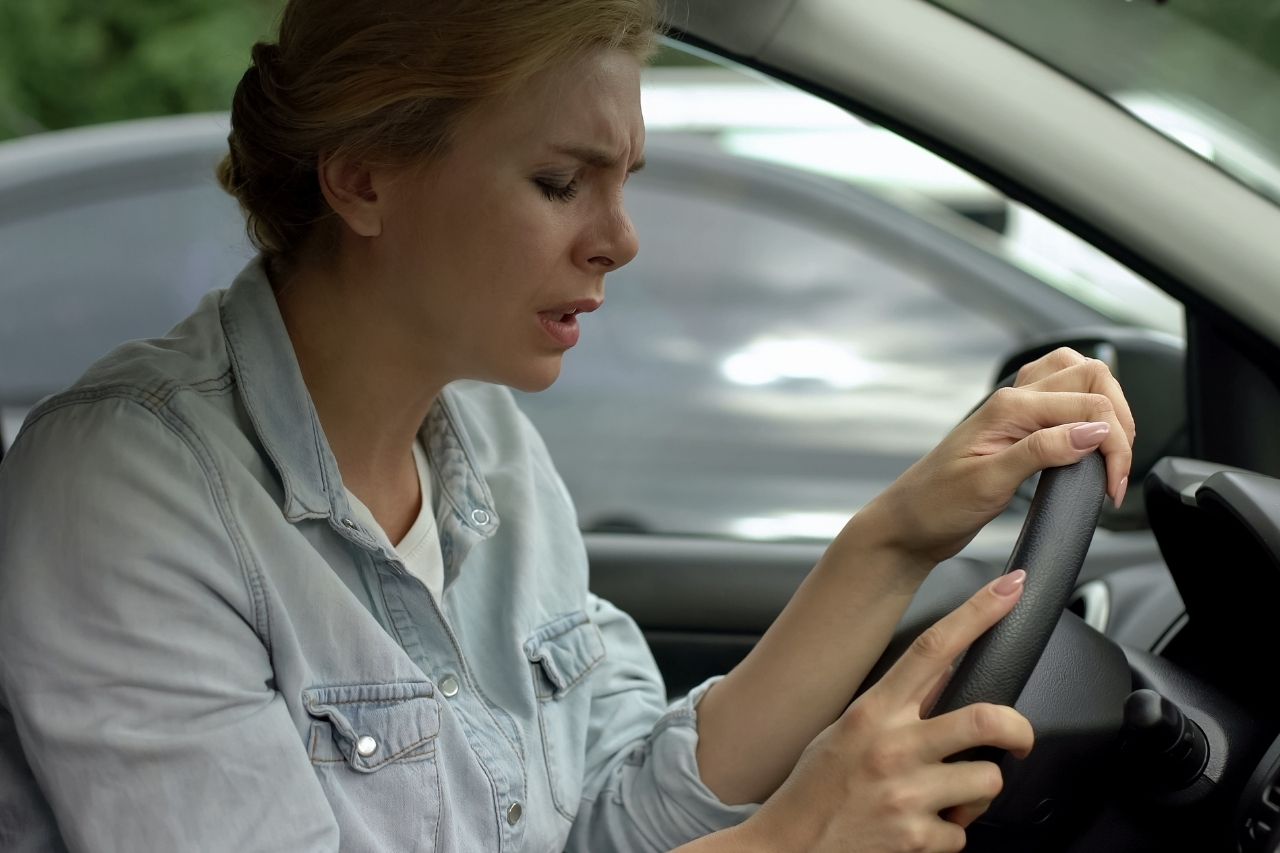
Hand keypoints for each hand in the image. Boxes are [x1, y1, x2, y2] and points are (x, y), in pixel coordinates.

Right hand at [734, 572, 1033, 852]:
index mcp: (873, 712)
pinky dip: (948, 836)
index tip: (1011, 589)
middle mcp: (892, 747)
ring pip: (987, 781)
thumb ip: (894, 704)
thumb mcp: (845, 730)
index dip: (977, 613)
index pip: (933, 648)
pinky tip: (919, 831)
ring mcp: (906, 793)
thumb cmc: (813, 789)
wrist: (787, 849)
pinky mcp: (915, 838)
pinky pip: (963, 833)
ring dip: (976, 796)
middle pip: (986, 718)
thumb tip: (941, 671)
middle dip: (1018, 730)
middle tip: (1018, 739)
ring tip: (945, 800)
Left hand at [862, 347, 1135, 565]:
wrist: (909, 523)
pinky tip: (1089, 441)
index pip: (1089, 405)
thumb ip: (1041, 452)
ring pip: (1079, 378)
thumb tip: (1093, 431)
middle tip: (1118, 470)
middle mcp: (1014, 400)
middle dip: (1120, 420)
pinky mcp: (1019, 427)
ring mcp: (1016, 411)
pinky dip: (1088, 412)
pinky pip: (1062, 398)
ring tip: (1112, 453)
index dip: (1114, 445)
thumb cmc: (936, 505)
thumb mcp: (989, 482)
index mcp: (1008, 408)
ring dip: (1108, 407)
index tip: (1114, 486)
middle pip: (1093, 376)